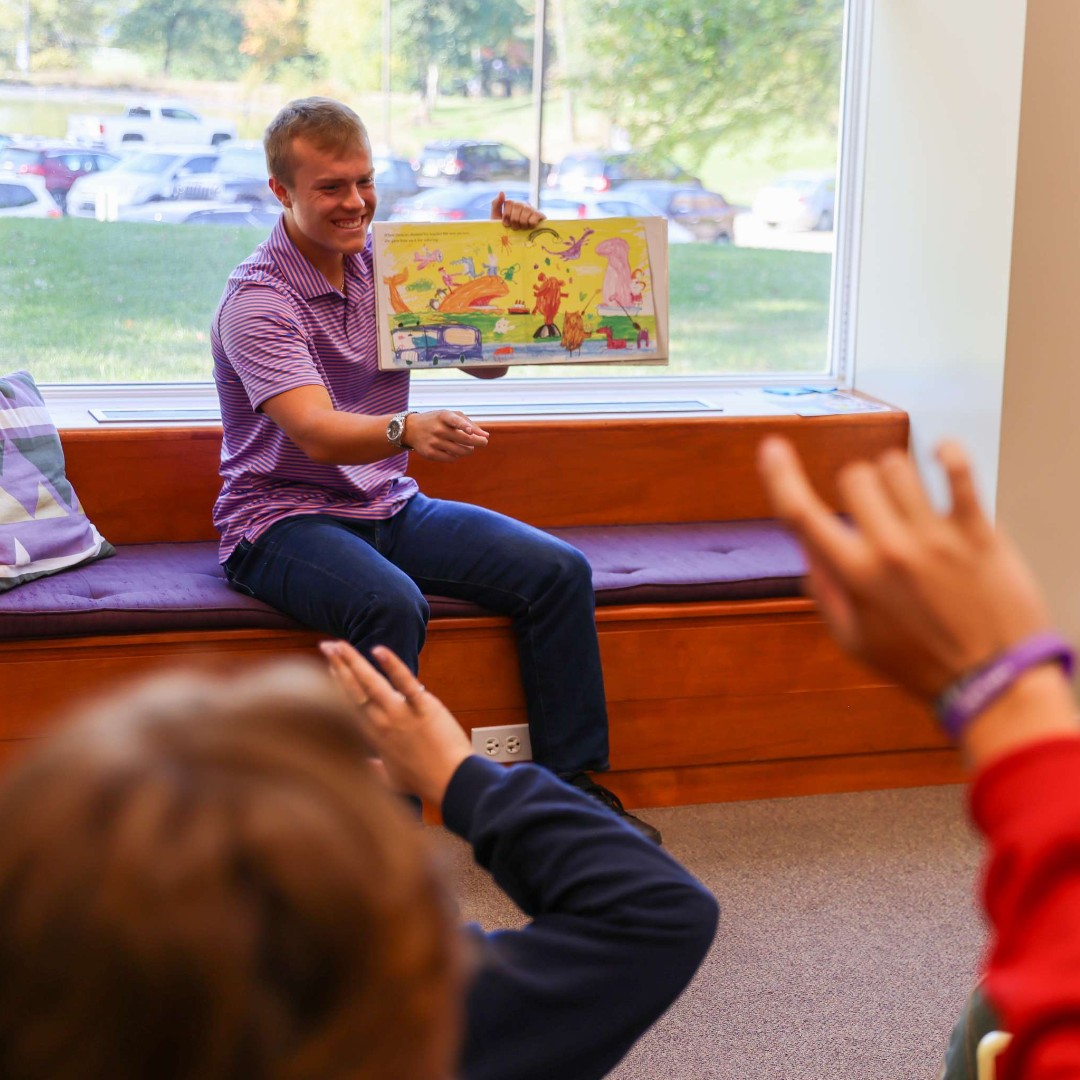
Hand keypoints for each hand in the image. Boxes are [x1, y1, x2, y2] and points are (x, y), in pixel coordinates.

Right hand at [320, 641, 473, 804]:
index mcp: (374, 737)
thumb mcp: (391, 780)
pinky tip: (379, 650)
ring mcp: (401, 715)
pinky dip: (392, 665)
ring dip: (353, 661)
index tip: (329, 666)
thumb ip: (373, 769)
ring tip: (339, 645)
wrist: (451, 783)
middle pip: (354, 689)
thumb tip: (360, 766)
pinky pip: (405, 682)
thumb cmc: (425, 782)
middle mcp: (382, 724)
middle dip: (338, 665)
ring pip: (371, 683)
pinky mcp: (424, 708)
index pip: (349, 704)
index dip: (337, 683)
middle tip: (326, 645)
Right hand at [404, 409, 489, 461]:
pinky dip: (457, 455)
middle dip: (478, 442)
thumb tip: (486, 436)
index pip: (455, 421)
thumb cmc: (437, 421)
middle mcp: (438, 429)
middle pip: (464, 440)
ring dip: (468, 450)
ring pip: (461, 451)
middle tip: (483, 442)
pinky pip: (452, 458)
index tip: (469, 432)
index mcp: (443, 416)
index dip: (464, 426)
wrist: (412, 429)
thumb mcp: (450, 416)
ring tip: (467, 446)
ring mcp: (433, 442)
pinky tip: (454, 450)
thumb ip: (469, 424)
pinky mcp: (430, 454)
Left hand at [491, 191, 544, 229]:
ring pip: (526, 211)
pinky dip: (531, 223)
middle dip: (514, 220)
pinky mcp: (540, 215)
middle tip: (515, 228)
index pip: (509, 202)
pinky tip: (530, 227)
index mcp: (512, 204)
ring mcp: (531, 209)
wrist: (518, 244)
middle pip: (517, 206)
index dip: (506, 215)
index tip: (506, 224)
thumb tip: (502, 192)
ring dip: (523, 223)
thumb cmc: (507, 231)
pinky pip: (535, 216)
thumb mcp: (497, 218)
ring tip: (523, 228)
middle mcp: (522, 204)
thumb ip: (496, 205)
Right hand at [756, 436, 1053, 698]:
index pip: (801, 516)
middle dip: (857, 486)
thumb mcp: (854, 642)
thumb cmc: (922, 666)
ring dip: (896, 477)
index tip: (772, 448)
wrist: (994, 683)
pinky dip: (947, 454)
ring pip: (898, 467)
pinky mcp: (977, 531)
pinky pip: (958, 472)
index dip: (780, 477)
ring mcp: (935, 538)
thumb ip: (826, 593)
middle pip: (855, 477)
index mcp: (855, 577)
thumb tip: (808, 549)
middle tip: (873, 507)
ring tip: (909, 499)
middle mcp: (890, 550)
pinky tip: (941, 454)